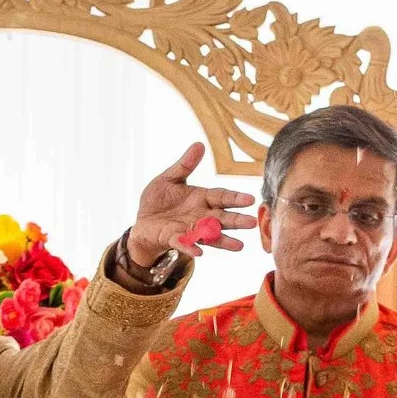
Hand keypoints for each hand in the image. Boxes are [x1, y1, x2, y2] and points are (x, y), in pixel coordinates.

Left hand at [125, 143, 255, 270]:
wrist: (143, 221)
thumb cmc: (158, 200)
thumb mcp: (169, 178)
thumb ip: (185, 165)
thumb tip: (199, 144)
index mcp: (202, 198)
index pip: (222, 197)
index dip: (235, 198)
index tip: (250, 199)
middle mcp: (201, 216)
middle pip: (222, 218)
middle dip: (237, 221)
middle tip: (253, 223)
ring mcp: (190, 230)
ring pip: (210, 236)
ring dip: (224, 241)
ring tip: (239, 246)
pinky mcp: (175, 240)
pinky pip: (184, 244)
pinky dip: (191, 248)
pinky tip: (200, 253)